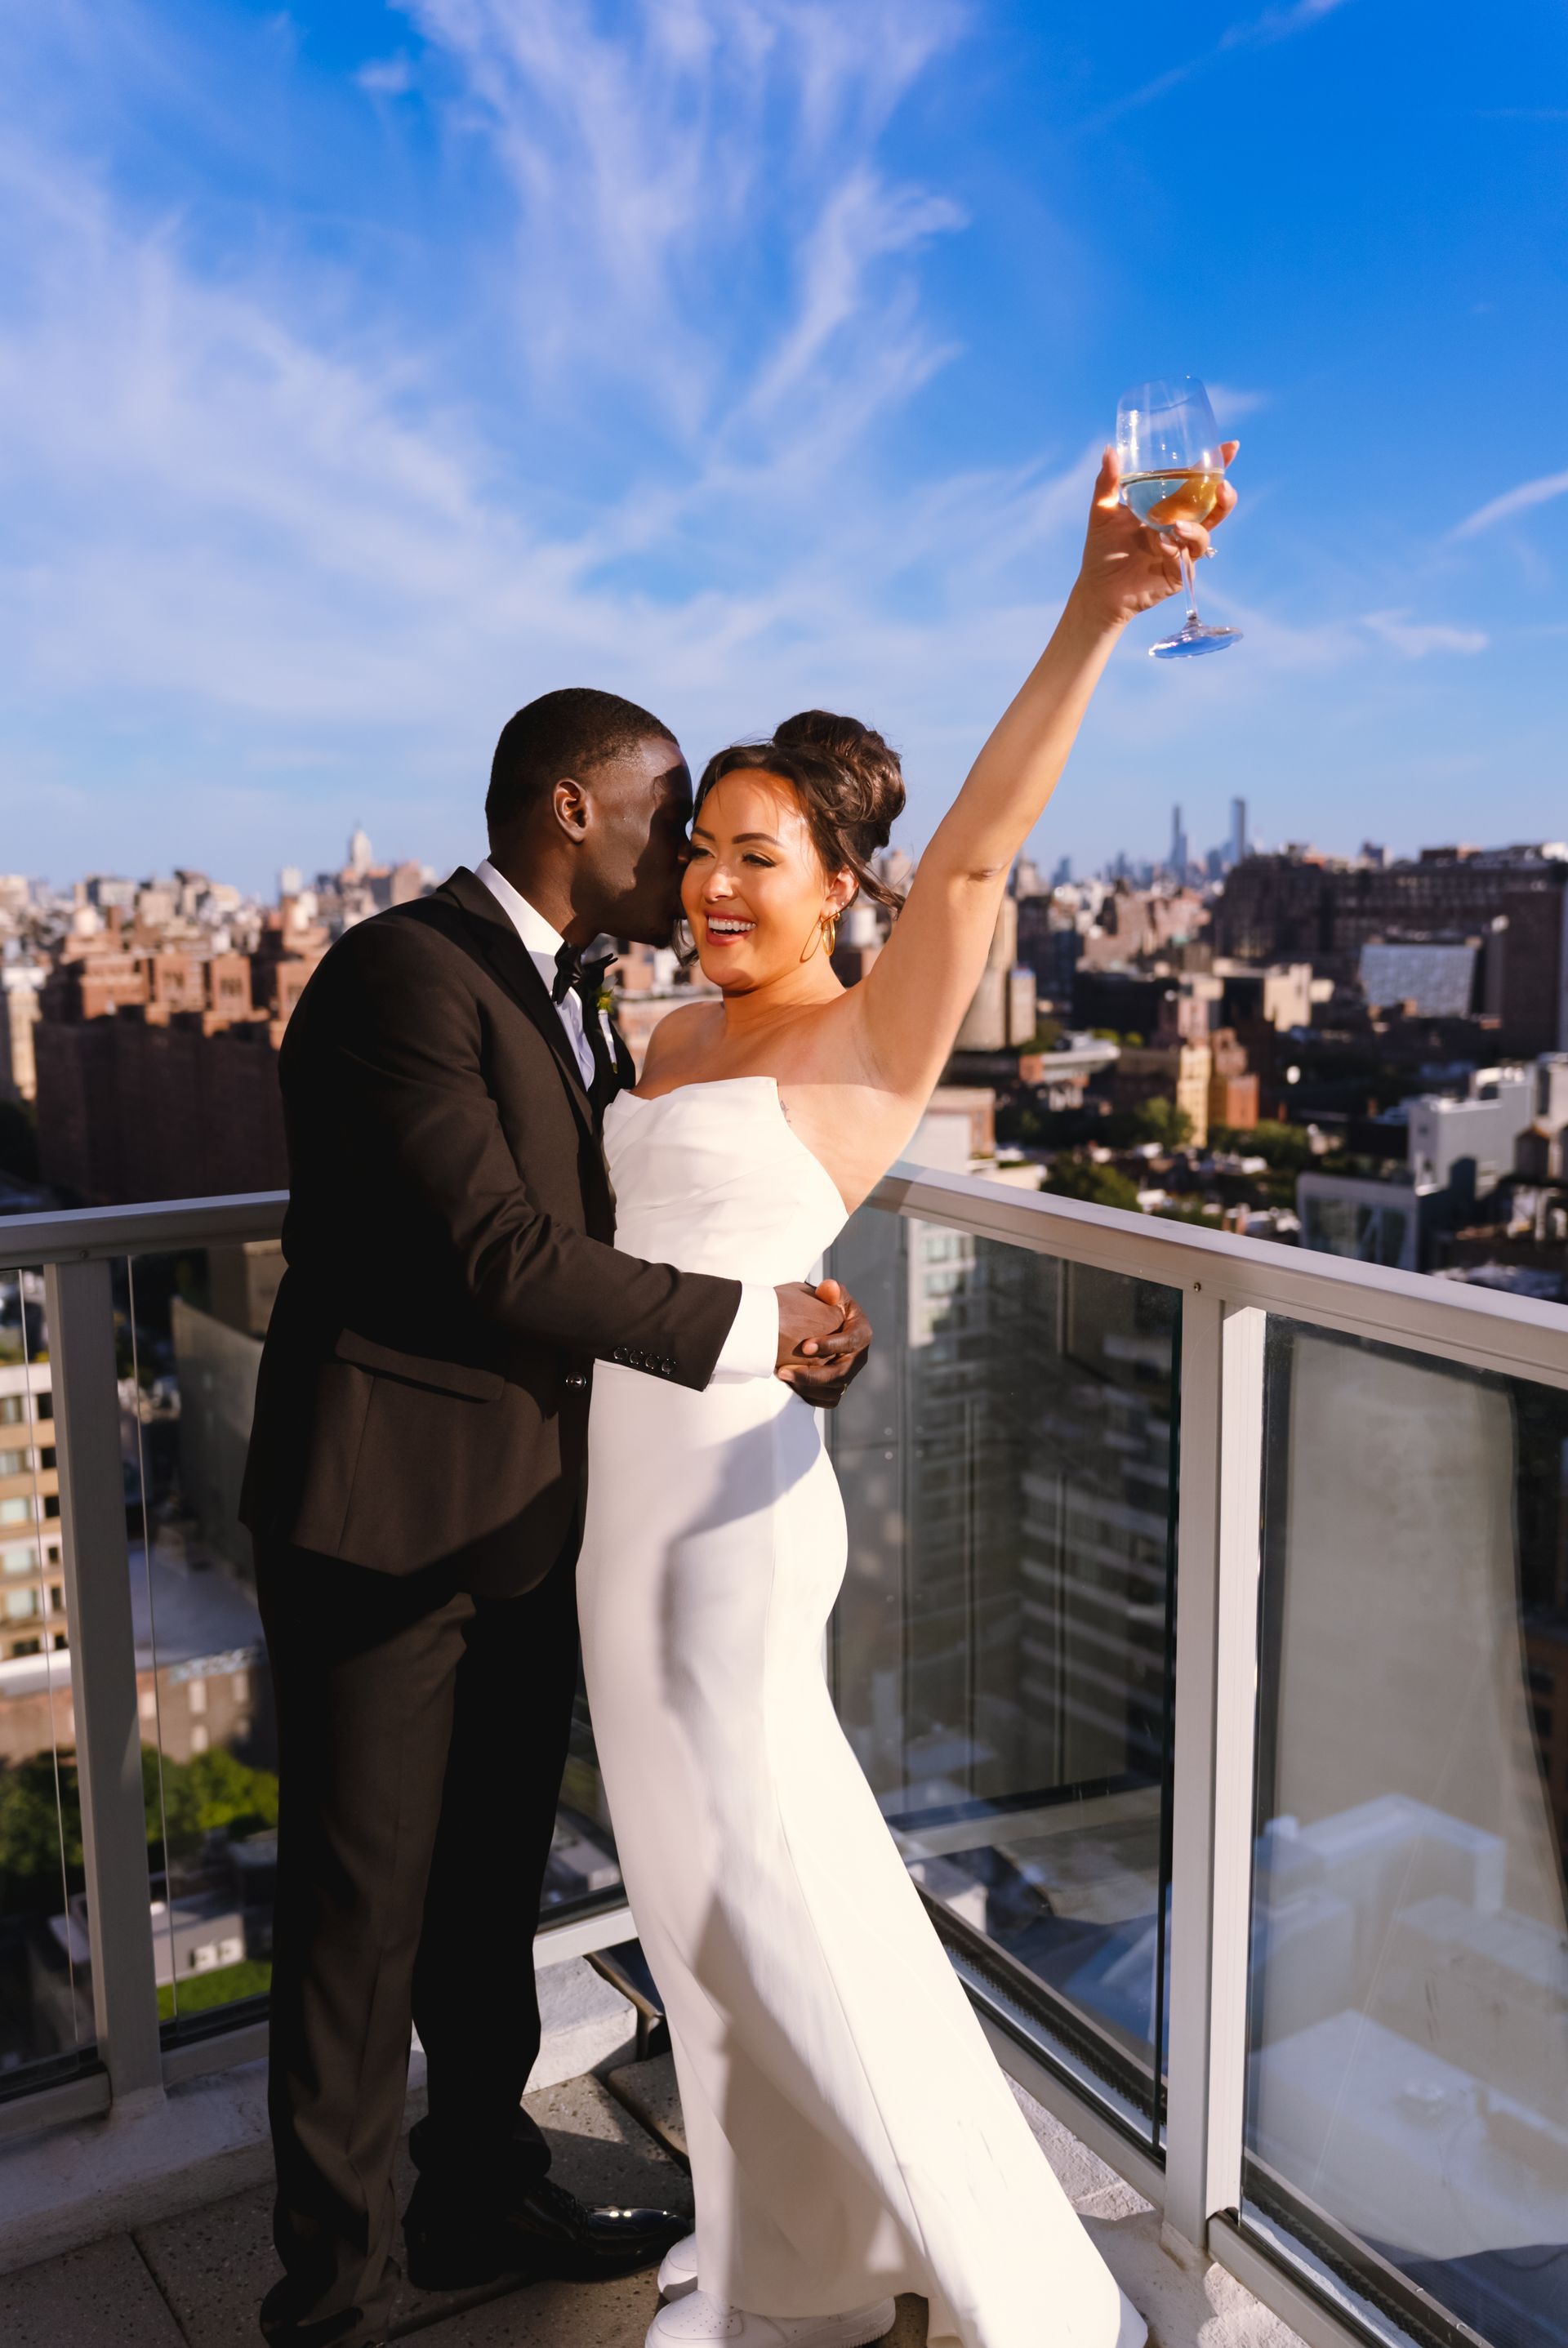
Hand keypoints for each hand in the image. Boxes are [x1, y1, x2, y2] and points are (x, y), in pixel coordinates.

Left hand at [773, 1277, 872, 1409]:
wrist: (826, 1325)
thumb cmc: (827, 1306)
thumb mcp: (832, 1294)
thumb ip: (830, 1291)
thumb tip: (830, 1287)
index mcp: (862, 1333)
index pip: (850, 1342)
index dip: (829, 1346)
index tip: (804, 1346)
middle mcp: (859, 1357)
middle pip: (840, 1374)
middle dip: (812, 1375)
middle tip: (783, 1371)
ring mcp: (850, 1374)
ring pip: (833, 1390)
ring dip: (807, 1387)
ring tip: (782, 1377)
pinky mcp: (839, 1387)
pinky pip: (828, 1400)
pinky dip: (810, 1396)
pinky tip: (789, 1387)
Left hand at [1070, 442, 1238, 633]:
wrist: (1097, 588)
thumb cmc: (1102, 549)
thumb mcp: (1103, 510)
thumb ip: (1108, 481)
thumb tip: (1110, 450)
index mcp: (1169, 507)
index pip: (1197, 484)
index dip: (1216, 465)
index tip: (1231, 447)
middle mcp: (1180, 527)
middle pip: (1213, 510)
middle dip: (1224, 498)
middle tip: (1223, 486)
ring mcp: (1181, 551)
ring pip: (1204, 535)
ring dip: (1195, 528)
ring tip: (1176, 526)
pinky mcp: (1177, 574)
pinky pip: (1185, 560)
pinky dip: (1175, 549)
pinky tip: (1161, 544)